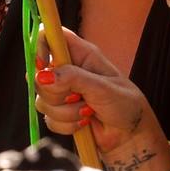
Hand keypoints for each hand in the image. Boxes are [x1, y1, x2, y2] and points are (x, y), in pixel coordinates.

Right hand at [34, 26, 160, 156]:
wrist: (130, 134)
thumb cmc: (125, 103)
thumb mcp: (102, 87)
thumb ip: (73, 78)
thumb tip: (43, 76)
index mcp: (80, 54)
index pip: (50, 36)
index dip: (40, 46)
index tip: (42, 65)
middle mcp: (68, 70)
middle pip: (39, 74)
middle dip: (56, 92)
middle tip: (79, 97)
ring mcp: (62, 92)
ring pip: (42, 100)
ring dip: (65, 112)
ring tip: (88, 112)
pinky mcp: (60, 113)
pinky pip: (48, 119)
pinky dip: (66, 125)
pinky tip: (84, 123)